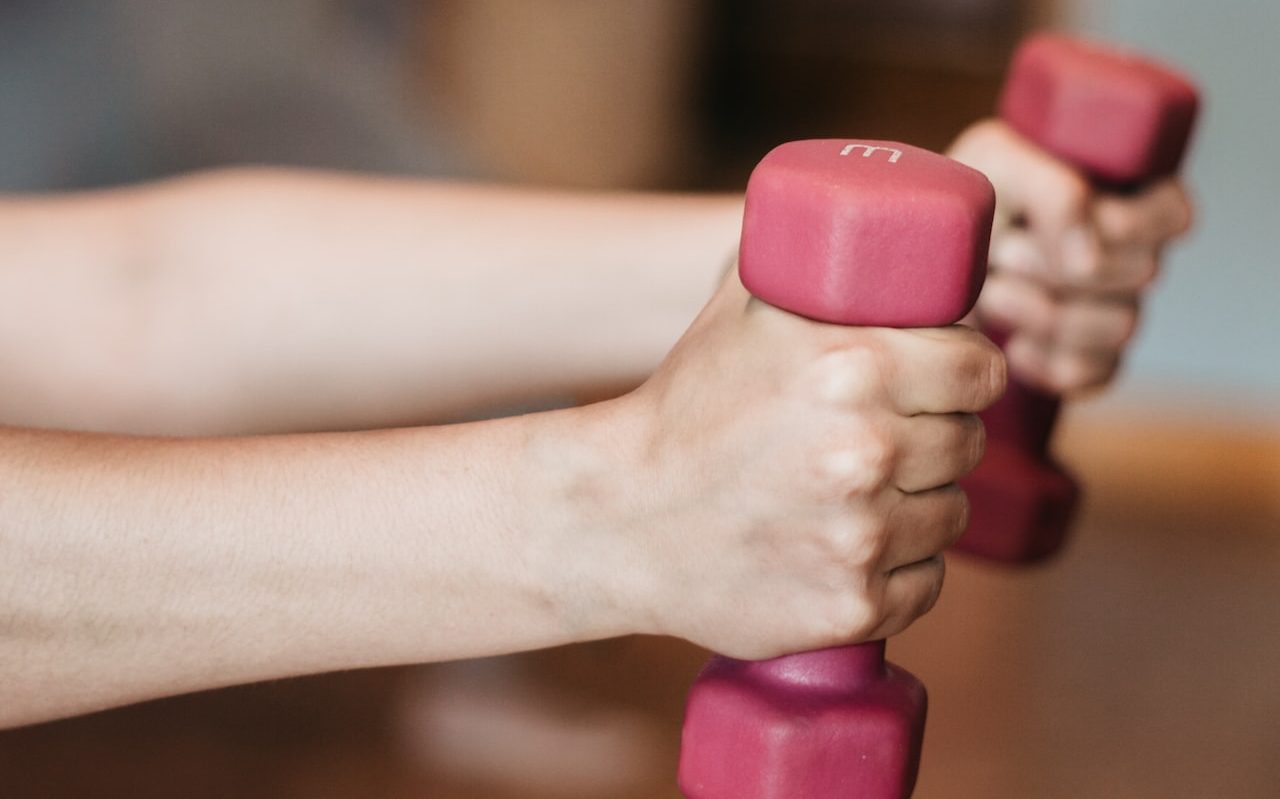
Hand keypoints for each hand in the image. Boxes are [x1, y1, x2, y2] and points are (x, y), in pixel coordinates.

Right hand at [615, 271, 1004, 658]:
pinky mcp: (853, 606)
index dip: (965, 374)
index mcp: (854, 369)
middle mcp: (867, 453)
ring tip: (857, 494)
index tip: (944, 382)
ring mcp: (861, 539)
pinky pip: (926, 583)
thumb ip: (819, 262)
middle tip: (886, 437)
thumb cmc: (685, 406)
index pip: (981, 370)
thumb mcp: (745, 310)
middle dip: (936, 436)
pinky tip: (848, 547)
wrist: (617, 517)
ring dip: (919, 503)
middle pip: (969, 442)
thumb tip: (884, 229)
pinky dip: (899, 569)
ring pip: (950, 515)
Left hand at [948, 119, 1193, 393]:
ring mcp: (1114, 311)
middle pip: (1142, 272)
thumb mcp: (996, 163)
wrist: (918, 263)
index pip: (1172, 216)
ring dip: (1041, 311)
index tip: (1055, 219)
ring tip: (992, 292)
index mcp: (1127, 194)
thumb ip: (1053, 192)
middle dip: (1056, 265)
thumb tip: (1090, 259)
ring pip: (1120, 326)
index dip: (1121, 223)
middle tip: (1001, 254)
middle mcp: (1132, 254)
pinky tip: (1010, 343)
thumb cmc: (965, 201)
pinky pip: (1093, 374)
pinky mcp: (1087, 359)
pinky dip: (1043, 362)